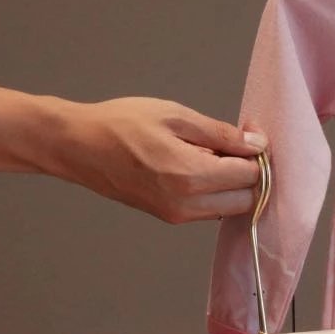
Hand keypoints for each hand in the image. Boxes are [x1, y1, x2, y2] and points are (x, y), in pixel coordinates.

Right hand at [43, 97, 265, 222]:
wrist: (78, 146)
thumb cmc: (120, 125)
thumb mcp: (175, 116)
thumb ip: (221, 133)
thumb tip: (256, 144)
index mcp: (190, 176)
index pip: (250, 176)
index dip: (257, 155)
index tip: (249, 136)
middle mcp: (187, 204)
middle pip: (246, 199)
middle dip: (248, 173)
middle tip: (231, 145)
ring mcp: (178, 215)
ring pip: (229, 208)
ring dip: (231, 184)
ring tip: (208, 154)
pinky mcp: (170, 217)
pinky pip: (209, 210)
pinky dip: (214, 191)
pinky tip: (196, 166)